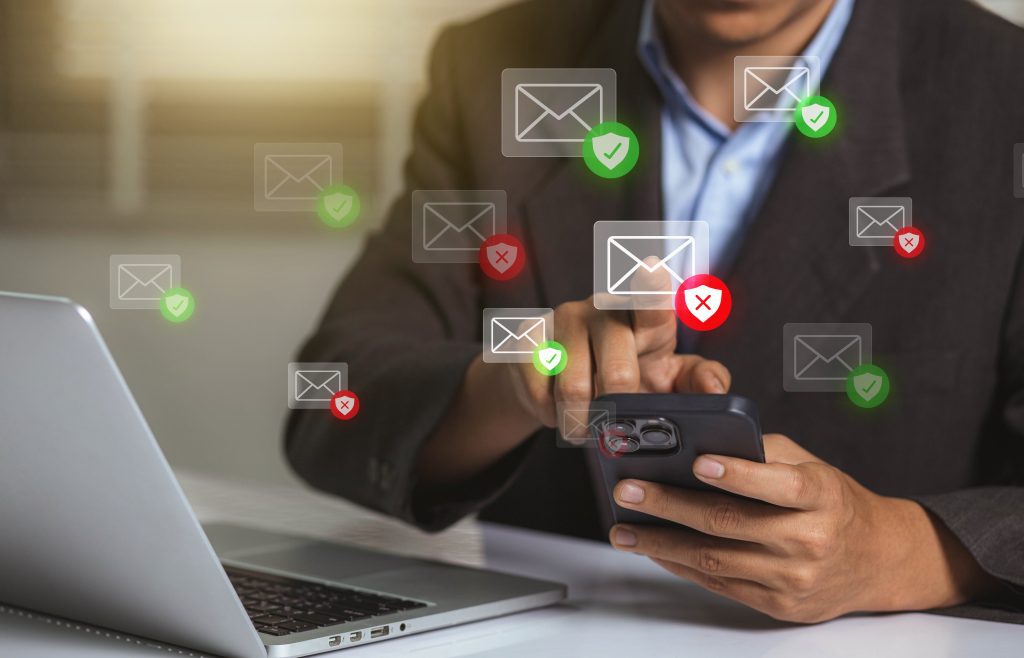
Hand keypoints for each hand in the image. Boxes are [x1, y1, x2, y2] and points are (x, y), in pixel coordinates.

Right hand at [507, 294, 730, 428]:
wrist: (566, 380)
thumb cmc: (631, 374)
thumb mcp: (669, 378)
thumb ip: (699, 380)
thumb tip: (716, 391)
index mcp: (647, 316)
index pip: (650, 297)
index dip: (650, 285)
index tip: (651, 269)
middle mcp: (605, 308)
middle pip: (616, 373)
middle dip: (616, 411)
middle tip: (613, 427)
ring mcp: (564, 317)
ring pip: (573, 389)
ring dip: (579, 421)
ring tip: (583, 425)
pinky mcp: (529, 334)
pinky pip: (537, 388)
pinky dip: (547, 413)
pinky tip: (553, 410)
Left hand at [608, 434, 998, 621]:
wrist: (878, 560)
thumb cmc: (835, 503)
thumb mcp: (811, 466)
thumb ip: (762, 454)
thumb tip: (699, 445)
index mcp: (820, 496)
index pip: (778, 484)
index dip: (736, 474)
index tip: (698, 462)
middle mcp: (809, 540)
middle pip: (730, 523)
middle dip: (670, 506)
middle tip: (629, 491)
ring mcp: (793, 578)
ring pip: (716, 559)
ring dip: (662, 544)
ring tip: (625, 530)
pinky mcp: (779, 605)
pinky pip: (720, 584)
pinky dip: (682, 566)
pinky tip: (655, 550)